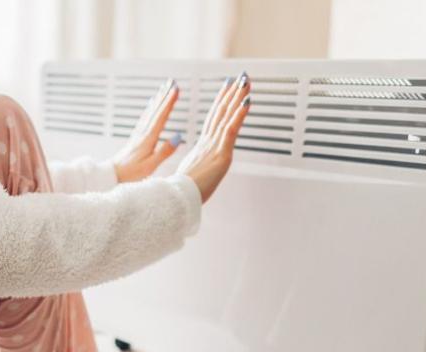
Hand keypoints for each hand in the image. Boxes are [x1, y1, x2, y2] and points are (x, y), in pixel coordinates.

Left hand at [112, 79, 182, 182]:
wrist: (113, 174)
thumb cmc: (132, 173)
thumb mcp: (151, 165)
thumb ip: (165, 151)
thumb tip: (178, 136)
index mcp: (149, 138)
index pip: (162, 116)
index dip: (169, 102)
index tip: (176, 89)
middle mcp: (143, 132)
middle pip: (156, 110)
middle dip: (165, 95)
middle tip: (173, 82)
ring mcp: (139, 133)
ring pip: (151, 111)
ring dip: (159, 99)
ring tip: (165, 88)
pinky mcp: (136, 136)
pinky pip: (145, 117)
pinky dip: (150, 107)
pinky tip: (152, 102)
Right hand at [176, 72, 250, 202]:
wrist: (178, 199)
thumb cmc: (182, 193)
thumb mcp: (190, 178)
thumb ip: (195, 171)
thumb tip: (195, 174)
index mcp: (201, 148)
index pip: (212, 121)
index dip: (220, 104)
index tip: (226, 90)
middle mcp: (207, 143)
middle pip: (220, 112)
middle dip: (230, 93)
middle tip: (238, 78)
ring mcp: (214, 147)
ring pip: (226, 115)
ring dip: (237, 96)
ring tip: (245, 81)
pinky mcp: (221, 153)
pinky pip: (231, 128)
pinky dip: (240, 113)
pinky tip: (247, 100)